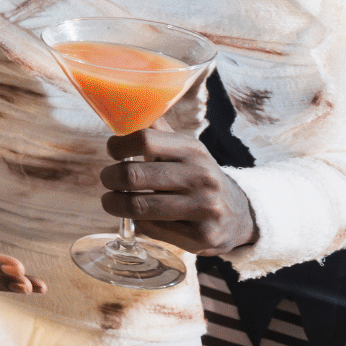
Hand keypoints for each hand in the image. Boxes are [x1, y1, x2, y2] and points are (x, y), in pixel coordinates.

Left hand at [100, 129, 258, 255]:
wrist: (239, 215)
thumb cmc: (198, 177)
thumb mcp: (186, 151)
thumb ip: (157, 132)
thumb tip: (124, 108)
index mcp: (194, 150)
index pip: (144, 139)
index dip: (118, 145)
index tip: (112, 151)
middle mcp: (201, 177)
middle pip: (133, 176)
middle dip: (110, 178)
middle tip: (107, 179)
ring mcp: (204, 209)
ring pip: (138, 207)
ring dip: (114, 204)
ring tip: (111, 200)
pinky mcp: (202, 237)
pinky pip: (152, 229)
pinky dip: (138, 223)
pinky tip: (140, 217)